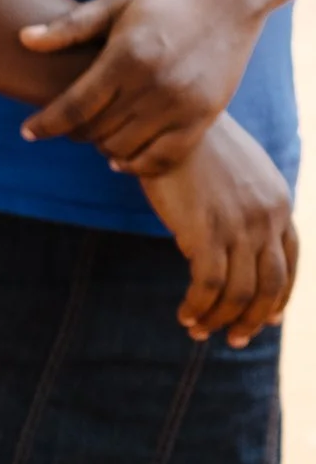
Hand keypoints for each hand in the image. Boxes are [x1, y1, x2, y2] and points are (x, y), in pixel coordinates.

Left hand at [19, 0, 264, 175]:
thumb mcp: (116, 3)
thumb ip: (70, 27)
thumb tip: (22, 39)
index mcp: (128, 57)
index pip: (74, 108)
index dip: (45, 124)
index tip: (28, 131)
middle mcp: (154, 85)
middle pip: (94, 132)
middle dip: (75, 130)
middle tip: (73, 121)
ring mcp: (181, 104)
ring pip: (121, 149)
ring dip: (103, 145)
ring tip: (101, 129)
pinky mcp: (203, 117)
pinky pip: (159, 159)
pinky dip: (136, 163)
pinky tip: (123, 154)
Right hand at [137, 113, 298, 346]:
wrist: (174, 123)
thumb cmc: (196, 148)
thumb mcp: (237, 175)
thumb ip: (245, 205)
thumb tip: (230, 236)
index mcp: (279, 203)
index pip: (289, 263)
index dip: (279, 297)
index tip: (264, 320)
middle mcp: (267, 217)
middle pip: (270, 285)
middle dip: (253, 319)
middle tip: (234, 339)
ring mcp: (239, 225)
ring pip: (240, 291)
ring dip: (220, 318)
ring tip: (199, 331)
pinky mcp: (206, 231)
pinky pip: (209, 285)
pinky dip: (198, 306)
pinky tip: (184, 315)